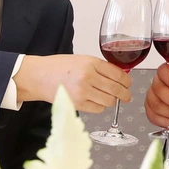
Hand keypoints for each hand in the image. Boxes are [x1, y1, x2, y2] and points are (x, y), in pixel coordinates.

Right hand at [15, 54, 131, 112]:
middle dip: (125, 94)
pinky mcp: (78, 104)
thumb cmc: (60, 66)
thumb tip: (119, 77)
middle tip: (127, 96)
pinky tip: (97, 101)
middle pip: (116, 89)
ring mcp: (83, 92)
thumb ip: (100, 67)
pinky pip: (98, 109)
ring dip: (113, 101)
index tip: (129, 84)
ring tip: (111, 99)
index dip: (127, 81)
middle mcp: (88, 77)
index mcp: (91, 63)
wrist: (39, 76)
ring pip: (109, 101)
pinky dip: (101, 106)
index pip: (118, 74)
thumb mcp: (82, 60)